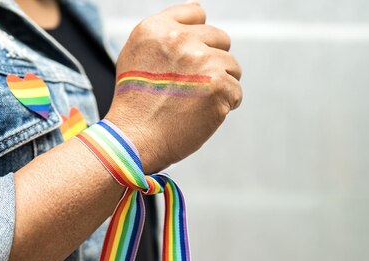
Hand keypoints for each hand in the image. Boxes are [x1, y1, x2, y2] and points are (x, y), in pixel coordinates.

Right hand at [105, 2, 242, 173]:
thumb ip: (165, 32)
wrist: (133, 140)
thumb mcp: (135, 55)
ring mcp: (201, 61)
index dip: (197, 38)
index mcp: (156, 28)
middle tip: (190, 88)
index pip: (197, 13)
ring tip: (193, 104)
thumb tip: (199, 9)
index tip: (188, 59)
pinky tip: (200, 116)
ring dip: (219, 85)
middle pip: (220, 39)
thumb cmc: (134, 104)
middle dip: (211, 62)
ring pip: (232, 66)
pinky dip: (223, 107)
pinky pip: (236, 92)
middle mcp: (179, 39)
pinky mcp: (218, 86)